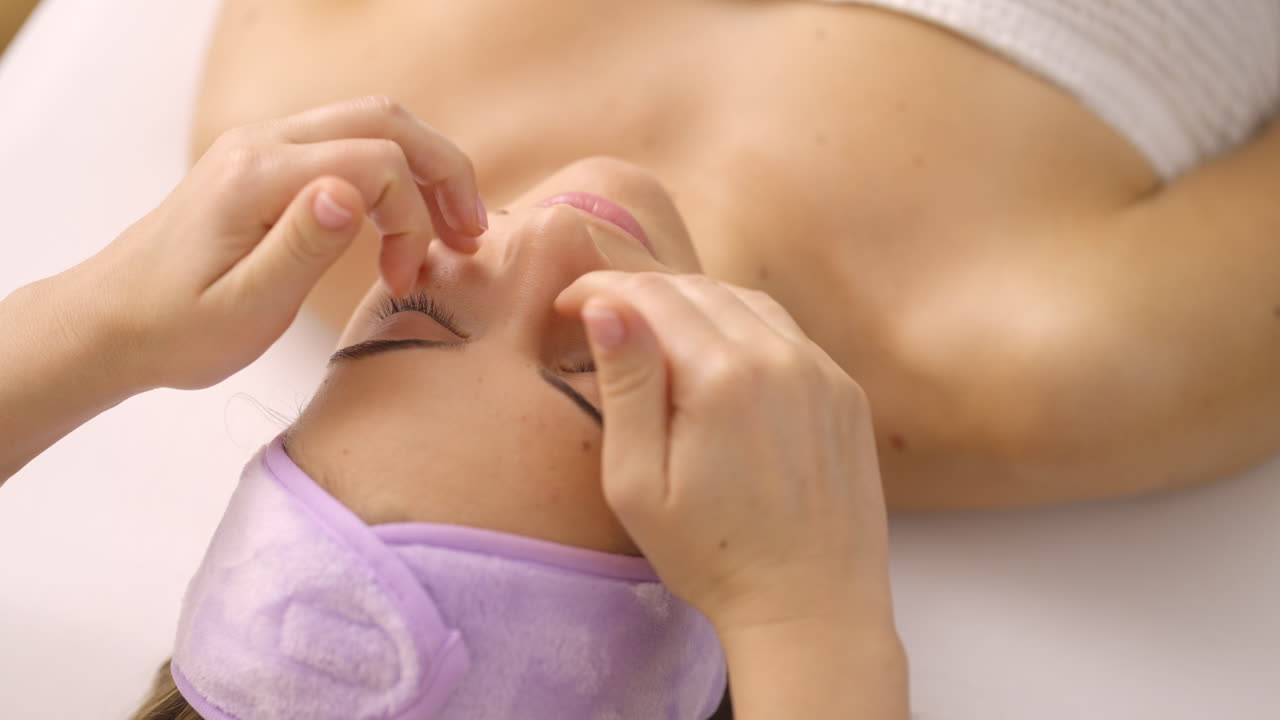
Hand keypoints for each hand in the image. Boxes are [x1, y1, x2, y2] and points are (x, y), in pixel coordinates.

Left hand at [81, 95, 484, 390]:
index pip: (376, 163)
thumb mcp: (242, 308)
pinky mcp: (265, 163)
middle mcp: (261, 143)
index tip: (404, 281)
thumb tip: (353, 194)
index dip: (414, 220)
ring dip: (423, 167)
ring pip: (370, 121)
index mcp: (257, 176)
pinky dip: (393, 172)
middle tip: (472, 232)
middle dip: (444, 170)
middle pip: (385, 118)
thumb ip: (300, 247)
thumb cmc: (173, 329)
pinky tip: (404, 220)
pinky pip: (346, 142)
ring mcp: (262, 146)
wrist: (107, 323)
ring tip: (452, 227)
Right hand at [556, 273, 892, 632]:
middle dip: (641, 293)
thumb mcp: (638, 482)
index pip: (649, 295)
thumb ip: (625, 386)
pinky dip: (741, 327)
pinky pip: (785, 332)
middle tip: (601, 318)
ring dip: (692, 303)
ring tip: (654, 334)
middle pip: (696, 289)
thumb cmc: (713, 556)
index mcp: (722, 376)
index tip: (566, 305)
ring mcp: (821, 371)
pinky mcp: (844, 391)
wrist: (811, 607)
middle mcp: (779, 357)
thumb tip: (606, 308)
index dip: (599, 289)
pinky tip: (717, 360)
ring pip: (743, 301)